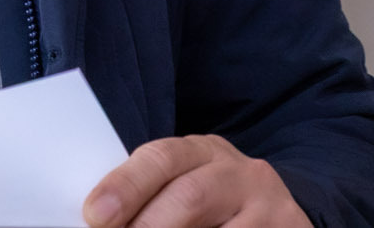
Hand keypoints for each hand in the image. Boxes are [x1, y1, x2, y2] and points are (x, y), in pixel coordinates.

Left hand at [83, 135, 310, 227]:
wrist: (278, 215)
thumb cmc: (213, 204)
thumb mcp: (184, 185)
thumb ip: (149, 196)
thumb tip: (100, 216)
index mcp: (203, 152)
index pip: (161, 159)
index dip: (126, 186)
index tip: (95, 214)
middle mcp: (241, 174)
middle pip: (190, 196)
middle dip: (147, 226)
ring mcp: (271, 209)